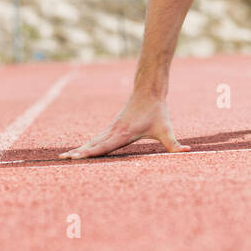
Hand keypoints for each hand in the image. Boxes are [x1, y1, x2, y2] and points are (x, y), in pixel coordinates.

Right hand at [60, 93, 190, 159]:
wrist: (149, 91)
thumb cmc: (158, 111)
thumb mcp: (167, 129)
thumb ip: (175, 144)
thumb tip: (188, 152)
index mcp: (124, 133)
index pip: (104, 146)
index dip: (90, 153)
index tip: (76, 157)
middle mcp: (114, 131)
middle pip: (93, 144)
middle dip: (78, 153)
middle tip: (63, 159)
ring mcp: (111, 128)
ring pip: (92, 141)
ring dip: (79, 149)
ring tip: (64, 157)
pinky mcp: (113, 127)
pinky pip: (97, 138)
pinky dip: (87, 145)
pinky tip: (80, 150)